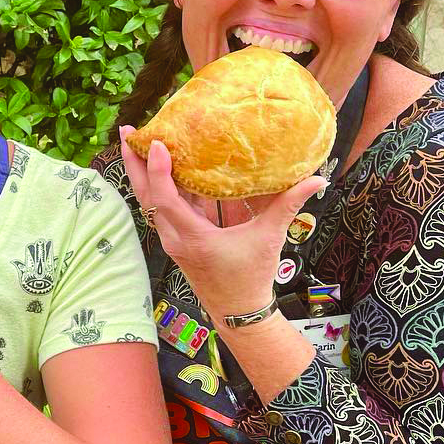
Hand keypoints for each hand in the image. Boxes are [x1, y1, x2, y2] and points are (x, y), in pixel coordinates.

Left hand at [119, 128, 322, 317]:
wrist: (237, 311)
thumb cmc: (250, 278)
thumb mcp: (269, 238)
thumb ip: (288, 205)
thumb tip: (317, 179)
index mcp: (192, 238)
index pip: (165, 200)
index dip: (158, 171)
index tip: (155, 143)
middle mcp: (175, 237)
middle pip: (146, 196)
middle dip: (134, 164)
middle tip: (127, 132)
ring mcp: (174, 238)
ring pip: (152, 201)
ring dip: (145, 173)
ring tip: (140, 142)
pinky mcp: (180, 238)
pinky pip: (166, 208)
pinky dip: (165, 186)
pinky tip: (168, 164)